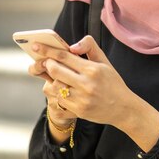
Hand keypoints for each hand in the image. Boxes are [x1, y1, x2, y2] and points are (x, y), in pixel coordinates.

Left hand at [32, 35, 158, 151]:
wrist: (123, 108)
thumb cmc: (112, 82)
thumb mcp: (105, 62)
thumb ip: (90, 48)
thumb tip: (72, 46)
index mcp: (92, 69)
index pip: (64, 56)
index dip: (48, 50)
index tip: (36, 46)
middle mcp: (86, 84)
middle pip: (55, 70)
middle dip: (47, 64)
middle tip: (46, 62)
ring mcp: (81, 99)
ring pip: (54, 87)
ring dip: (51, 81)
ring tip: (57, 78)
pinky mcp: (78, 112)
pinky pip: (58, 101)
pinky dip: (57, 95)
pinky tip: (63, 92)